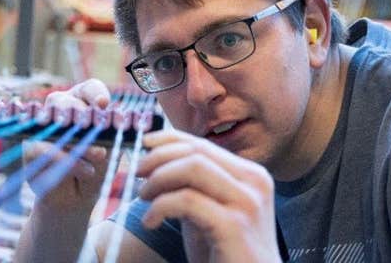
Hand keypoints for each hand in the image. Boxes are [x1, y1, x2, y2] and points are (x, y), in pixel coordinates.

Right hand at [23, 79, 111, 213]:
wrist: (76, 199)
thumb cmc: (95, 168)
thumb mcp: (109, 152)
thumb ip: (106, 138)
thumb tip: (99, 135)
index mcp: (84, 104)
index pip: (88, 89)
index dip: (95, 94)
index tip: (103, 104)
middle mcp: (61, 110)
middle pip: (64, 100)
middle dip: (82, 116)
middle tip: (98, 133)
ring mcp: (43, 127)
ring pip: (51, 119)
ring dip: (78, 139)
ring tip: (98, 156)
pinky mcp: (30, 147)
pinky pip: (44, 147)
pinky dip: (67, 160)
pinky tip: (86, 171)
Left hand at [137, 130, 280, 262]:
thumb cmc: (224, 253)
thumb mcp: (206, 210)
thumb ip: (191, 185)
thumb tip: (155, 158)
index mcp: (250, 175)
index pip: (203, 144)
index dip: (168, 140)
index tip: (143, 145)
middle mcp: (255, 183)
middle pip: (196, 152)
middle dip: (158, 158)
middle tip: (136, 175)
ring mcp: (248, 203)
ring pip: (192, 168)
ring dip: (158, 179)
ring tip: (143, 198)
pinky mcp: (235, 226)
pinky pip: (187, 200)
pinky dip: (160, 206)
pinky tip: (150, 221)